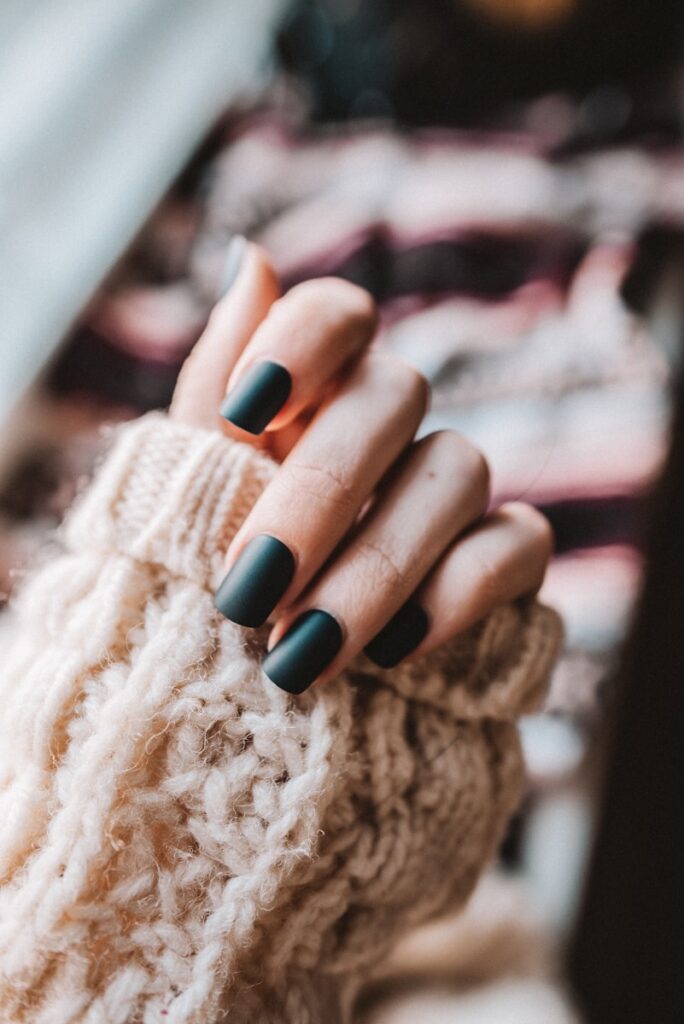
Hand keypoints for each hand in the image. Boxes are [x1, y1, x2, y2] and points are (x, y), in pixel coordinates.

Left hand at [170, 239, 552, 693]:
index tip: (242, 415)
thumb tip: (249, 254)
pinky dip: (458, 594)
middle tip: (248, 593)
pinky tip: (392, 654)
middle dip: (320, 494)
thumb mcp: (195, 487)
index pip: (338, 312)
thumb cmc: (220, 574)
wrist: (266, 686)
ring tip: (299, 656)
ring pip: (457, 469)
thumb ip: (217, 384)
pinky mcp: (505, 557)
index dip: (302, 339)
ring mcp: (453, 486)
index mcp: (312, 395)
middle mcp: (391, 424)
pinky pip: (517, 544)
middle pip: (393, 395)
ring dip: (376, 565)